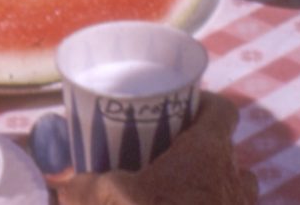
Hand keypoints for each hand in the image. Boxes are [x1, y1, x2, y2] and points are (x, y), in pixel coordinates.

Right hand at [52, 96, 255, 204]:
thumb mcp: (114, 197)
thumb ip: (87, 187)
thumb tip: (64, 187)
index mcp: (208, 151)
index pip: (222, 110)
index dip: (205, 104)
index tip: (184, 107)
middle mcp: (234, 175)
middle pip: (225, 147)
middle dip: (201, 147)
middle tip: (171, 153)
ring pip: (235, 181)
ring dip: (215, 180)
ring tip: (185, 188)